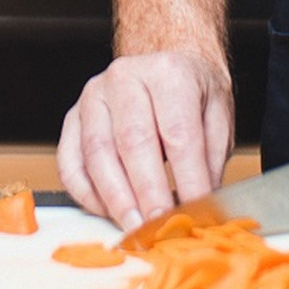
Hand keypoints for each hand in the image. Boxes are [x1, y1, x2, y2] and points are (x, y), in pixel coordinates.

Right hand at [57, 50, 233, 229]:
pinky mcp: (72, 117)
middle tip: (160, 228)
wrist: (164, 60)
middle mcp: (125, 77)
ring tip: (135, 228)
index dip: (187, 179)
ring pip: (97, 154)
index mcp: (168, 72)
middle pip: (133, 142)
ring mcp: (93, 96)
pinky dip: (87, 195)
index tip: (195, 214)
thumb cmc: (192, 92)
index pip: (178, 133)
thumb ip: (210, 160)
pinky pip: (70, 163)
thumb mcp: (217, 117)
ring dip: (116, 199)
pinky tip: (108, 212)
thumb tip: (203, 207)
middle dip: (148, 194)